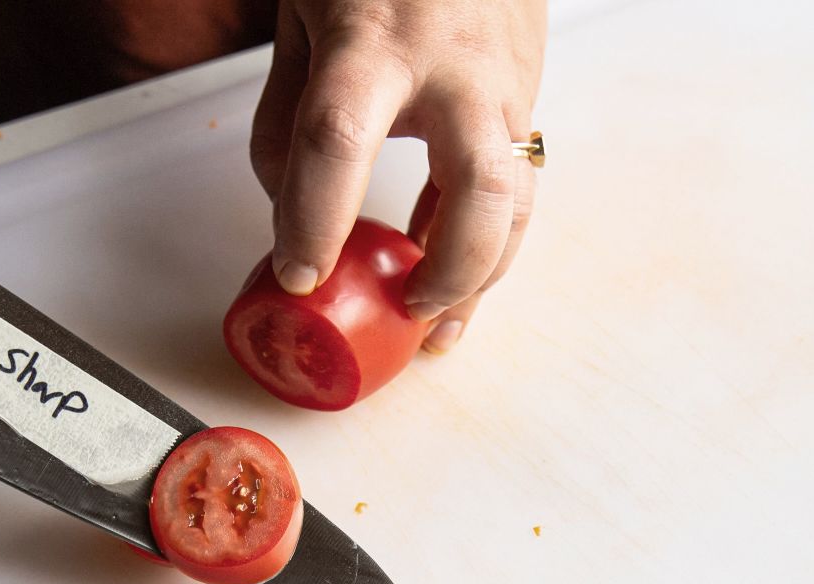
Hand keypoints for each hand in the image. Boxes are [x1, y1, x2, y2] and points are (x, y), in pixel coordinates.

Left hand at [251, 0, 545, 353]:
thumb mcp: (302, 15)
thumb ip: (287, 113)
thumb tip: (290, 209)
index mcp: (373, 39)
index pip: (337, 143)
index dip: (314, 221)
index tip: (298, 275)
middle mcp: (451, 66)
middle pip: (477, 189)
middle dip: (446, 269)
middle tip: (402, 306)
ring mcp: (502, 81)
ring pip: (517, 198)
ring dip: (481, 273)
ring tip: (437, 323)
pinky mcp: (526, 91)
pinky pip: (513, 179)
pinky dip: (484, 234)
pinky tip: (445, 264)